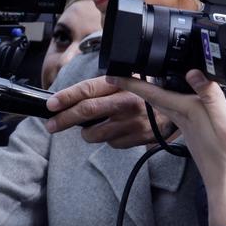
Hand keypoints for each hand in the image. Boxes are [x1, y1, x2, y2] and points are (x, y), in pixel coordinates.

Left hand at [45, 76, 175, 148]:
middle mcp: (126, 102)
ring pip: (95, 133)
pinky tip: (116, 130)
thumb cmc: (141, 92)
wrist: (174, 105)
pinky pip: (111, 143)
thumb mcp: (123, 81)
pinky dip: (108, 138)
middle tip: (52, 125)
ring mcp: (132, 122)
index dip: (66, 98)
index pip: (87, 90)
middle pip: (86, 112)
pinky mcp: (138, 138)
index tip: (51, 105)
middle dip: (64, 120)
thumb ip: (99, 89)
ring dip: (87, 132)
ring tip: (92, 126)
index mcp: (120, 83)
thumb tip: (67, 100)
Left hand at [110, 71, 225, 225]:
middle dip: (137, 86)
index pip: (154, 94)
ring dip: (152, 93)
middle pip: (155, 99)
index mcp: (188, 113)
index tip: (113, 74)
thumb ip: (210, 97)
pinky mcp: (196, 135)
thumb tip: (193, 72)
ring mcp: (188, 128)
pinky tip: (176, 101)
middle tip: (120, 75)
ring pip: (165, 106)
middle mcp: (184, 120)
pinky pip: (176, 113)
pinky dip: (171, 102)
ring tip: (143, 82)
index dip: (133, 83)